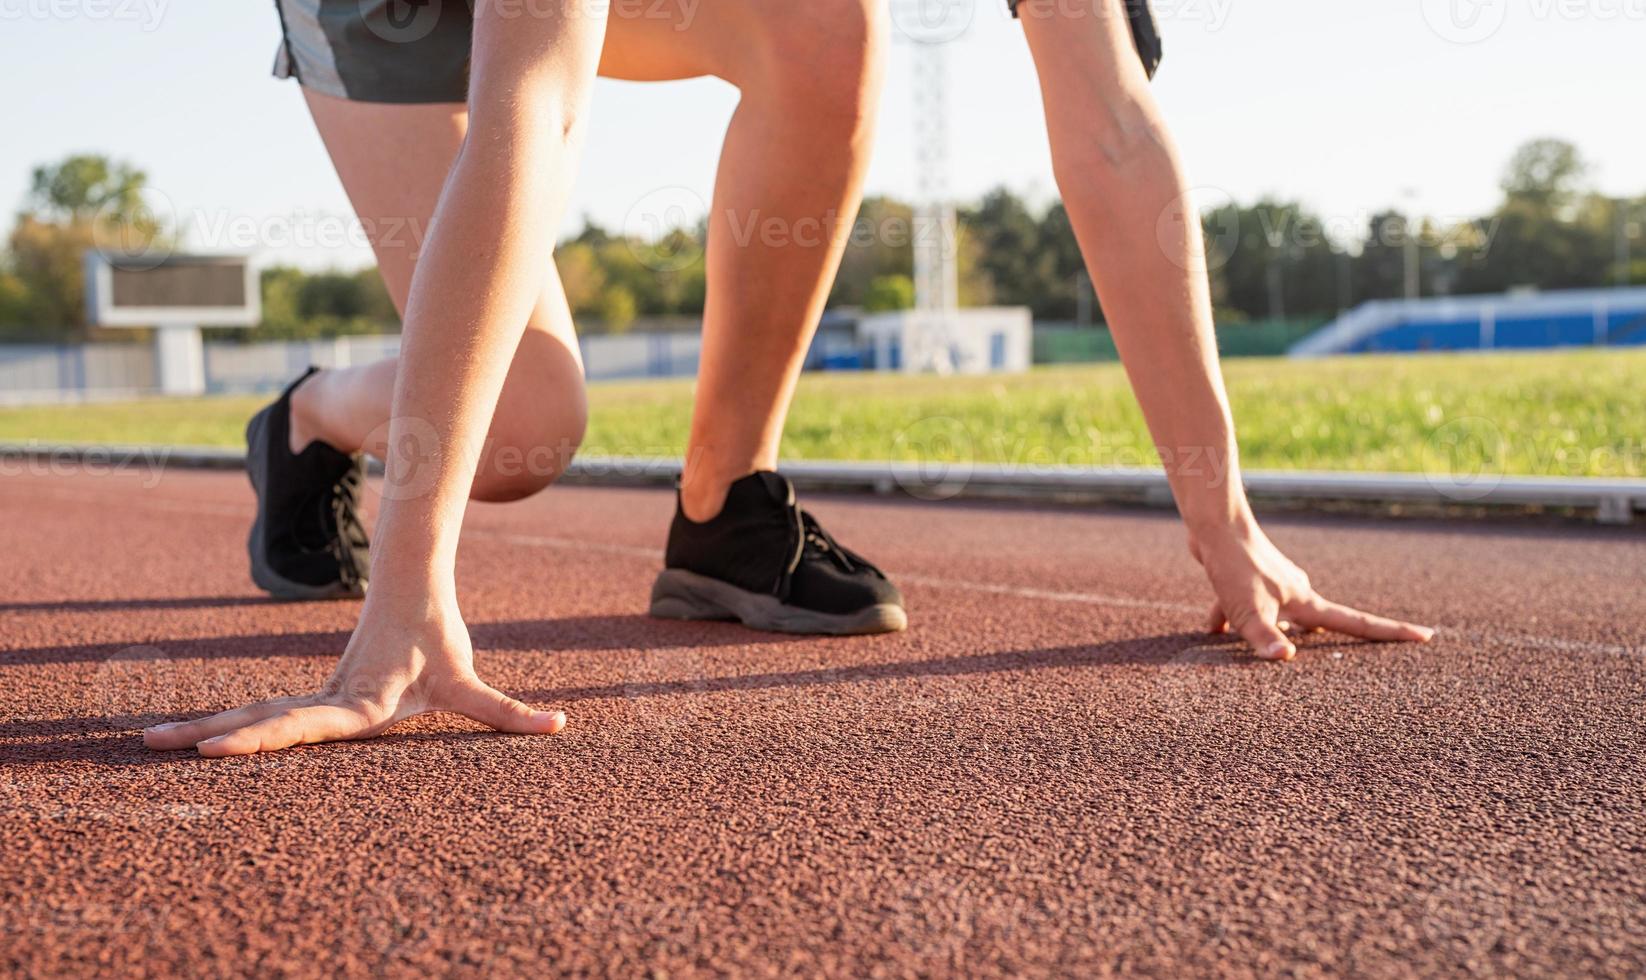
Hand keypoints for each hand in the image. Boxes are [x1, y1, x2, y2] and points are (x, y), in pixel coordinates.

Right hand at [144, 594, 564, 756]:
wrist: (412, 583)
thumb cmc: (439, 636)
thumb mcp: (470, 683)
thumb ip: (508, 712)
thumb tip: (559, 726)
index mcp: (357, 702)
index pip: (305, 725)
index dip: (262, 738)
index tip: (217, 747)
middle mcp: (328, 698)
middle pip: (262, 717)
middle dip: (210, 734)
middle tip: (155, 746)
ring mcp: (314, 693)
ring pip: (253, 709)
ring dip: (205, 723)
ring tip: (149, 740)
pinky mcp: (313, 691)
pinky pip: (262, 707)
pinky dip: (226, 720)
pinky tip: (192, 733)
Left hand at [1189, 521, 1435, 661]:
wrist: (1214, 526)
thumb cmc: (1234, 567)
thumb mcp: (1248, 611)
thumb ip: (1264, 638)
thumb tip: (1285, 659)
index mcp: (1306, 603)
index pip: (1356, 623)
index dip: (1390, 633)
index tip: (1426, 636)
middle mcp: (1297, 593)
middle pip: (1320, 626)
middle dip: (1325, 646)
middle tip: (1350, 664)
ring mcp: (1277, 585)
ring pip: (1277, 618)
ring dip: (1265, 633)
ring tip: (1247, 651)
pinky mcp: (1253, 579)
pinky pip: (1250, 606)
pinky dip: (1233, 617)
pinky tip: (1213, 629)